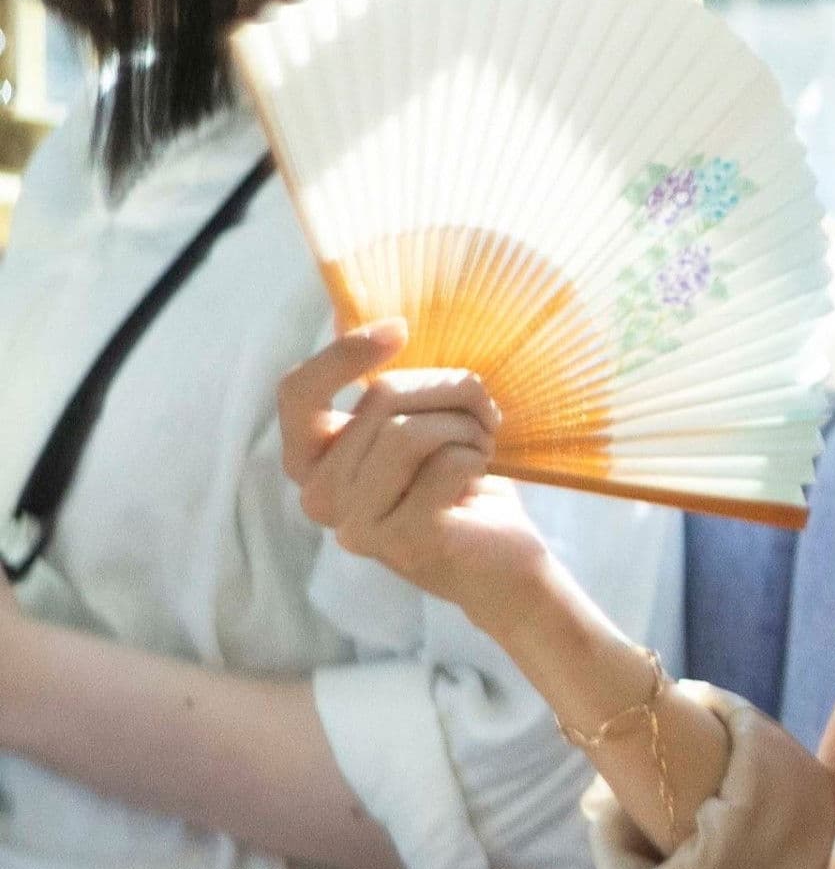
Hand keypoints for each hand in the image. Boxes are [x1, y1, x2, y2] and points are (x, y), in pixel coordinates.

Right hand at [273, 322, 552, 622]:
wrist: (504, 559)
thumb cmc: (460, 481)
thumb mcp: (421, 422)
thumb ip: (387, 383)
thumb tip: (350, 309)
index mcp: (314, 461)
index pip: (297, 393)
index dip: (343, 353)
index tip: (398, 329)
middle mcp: (320, 495)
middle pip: (379, 398)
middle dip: (449, 390)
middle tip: (482, 413)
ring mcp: (356, 524)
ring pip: (409, 431)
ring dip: (466, 426)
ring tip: (481, 446)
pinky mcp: (403, 540)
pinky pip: (446, 464)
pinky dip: (478, 459)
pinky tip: (480, 481)